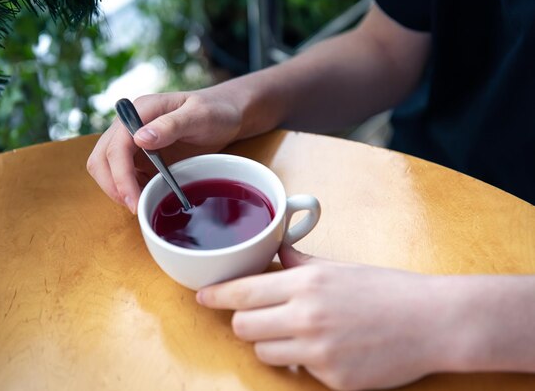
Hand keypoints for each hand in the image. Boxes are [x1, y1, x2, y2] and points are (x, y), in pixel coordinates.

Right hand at [87, 88, 244, 212]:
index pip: (116, 146)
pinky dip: (130, 189)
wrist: (226, 114)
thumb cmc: (215, 110)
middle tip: (135, 208)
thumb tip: (140, 138)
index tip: (133, 200)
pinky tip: (147, 197)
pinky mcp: (140, 155)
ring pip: (106, 169)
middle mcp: (130, 125)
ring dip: (118, 189)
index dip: (120, 176)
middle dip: (112, 186)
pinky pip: (124, 175)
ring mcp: (133, 141)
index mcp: (141, 111)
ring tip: (141, 205)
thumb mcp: (199, 115)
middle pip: (101, 159)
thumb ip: (171, 125)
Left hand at [197, 244, 451, 390]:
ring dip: (271, 344)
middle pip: (243, 327)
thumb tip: (274, 256)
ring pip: (263, 353)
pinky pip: (298, 372)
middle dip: (244, 322)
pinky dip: (304, 362)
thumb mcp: (338, 268)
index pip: (242, 292)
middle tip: (259, 317)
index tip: (203, 297)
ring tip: (297, 334)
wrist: (432, 322)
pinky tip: (329, 349)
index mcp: (305, 283)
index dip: (216, 295)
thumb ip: (299, 264)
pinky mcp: (331, 380)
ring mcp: (317, 352)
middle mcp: (305, 317)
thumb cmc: (386, 290)